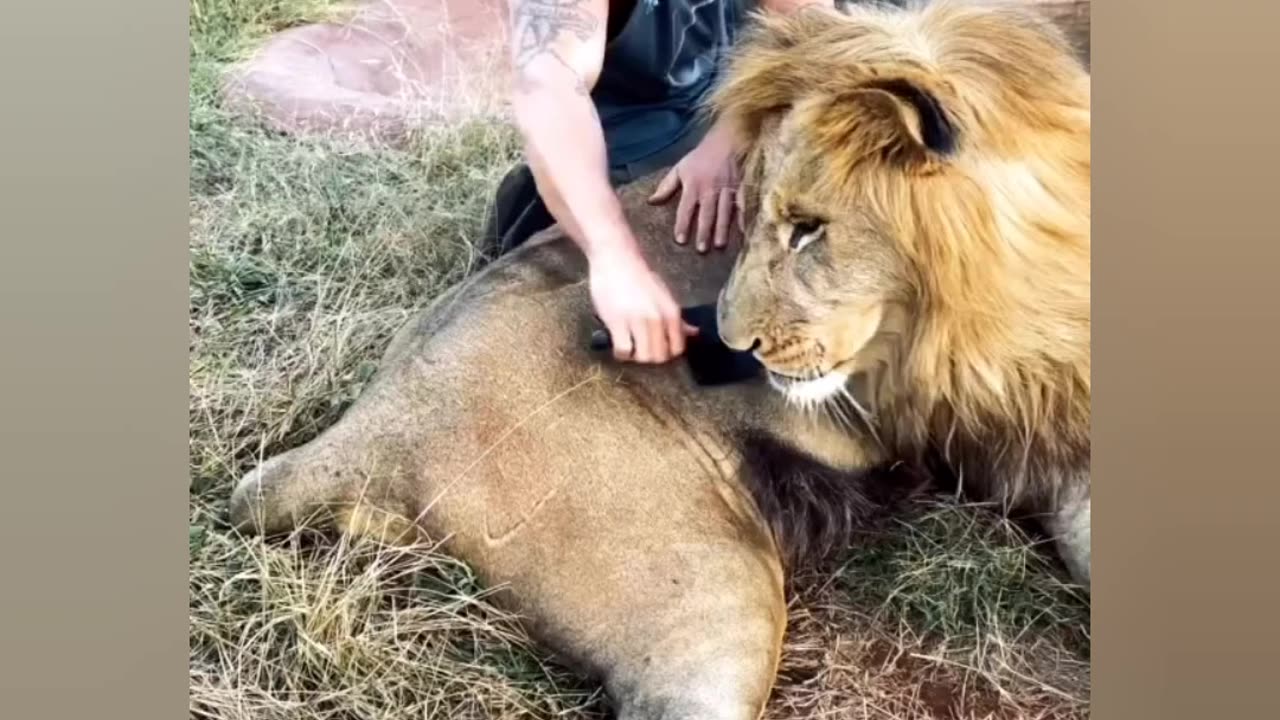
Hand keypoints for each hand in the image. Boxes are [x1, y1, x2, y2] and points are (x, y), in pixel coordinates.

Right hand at [588, 245, 697, 363]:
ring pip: (643, 357)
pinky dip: (621, 353)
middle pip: (660, 356)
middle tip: (641, 348)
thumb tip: (694, 333)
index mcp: (672, 313)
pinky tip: (619, 343)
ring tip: (629, 345)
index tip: (657, 347)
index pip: (678, 348)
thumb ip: (678, 319)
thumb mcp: (664, 296)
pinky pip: (623, 351)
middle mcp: (658, 319)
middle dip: (650, 356)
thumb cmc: (640, 277)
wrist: (617, 260)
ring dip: (635, 356)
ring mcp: (638, 322)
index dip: (667, 353)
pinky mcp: (618, 323)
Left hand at [648, 122, 741, 252]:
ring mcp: (726, 188)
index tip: (680, 240)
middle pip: (706, 213)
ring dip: (722, 229)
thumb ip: (666, 186)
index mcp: (693, 185)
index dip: (683, 224)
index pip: (686, 208)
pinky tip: (742, 232)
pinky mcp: (739, 187)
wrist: (724, 141)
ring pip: (724, 211)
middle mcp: (710, 189)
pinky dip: (743, 217)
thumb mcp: (679, 169)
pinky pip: (742, 203)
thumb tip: (651, 201)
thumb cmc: (699, 158)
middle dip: (703, 231)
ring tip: (719, 245)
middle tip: (702, 249)